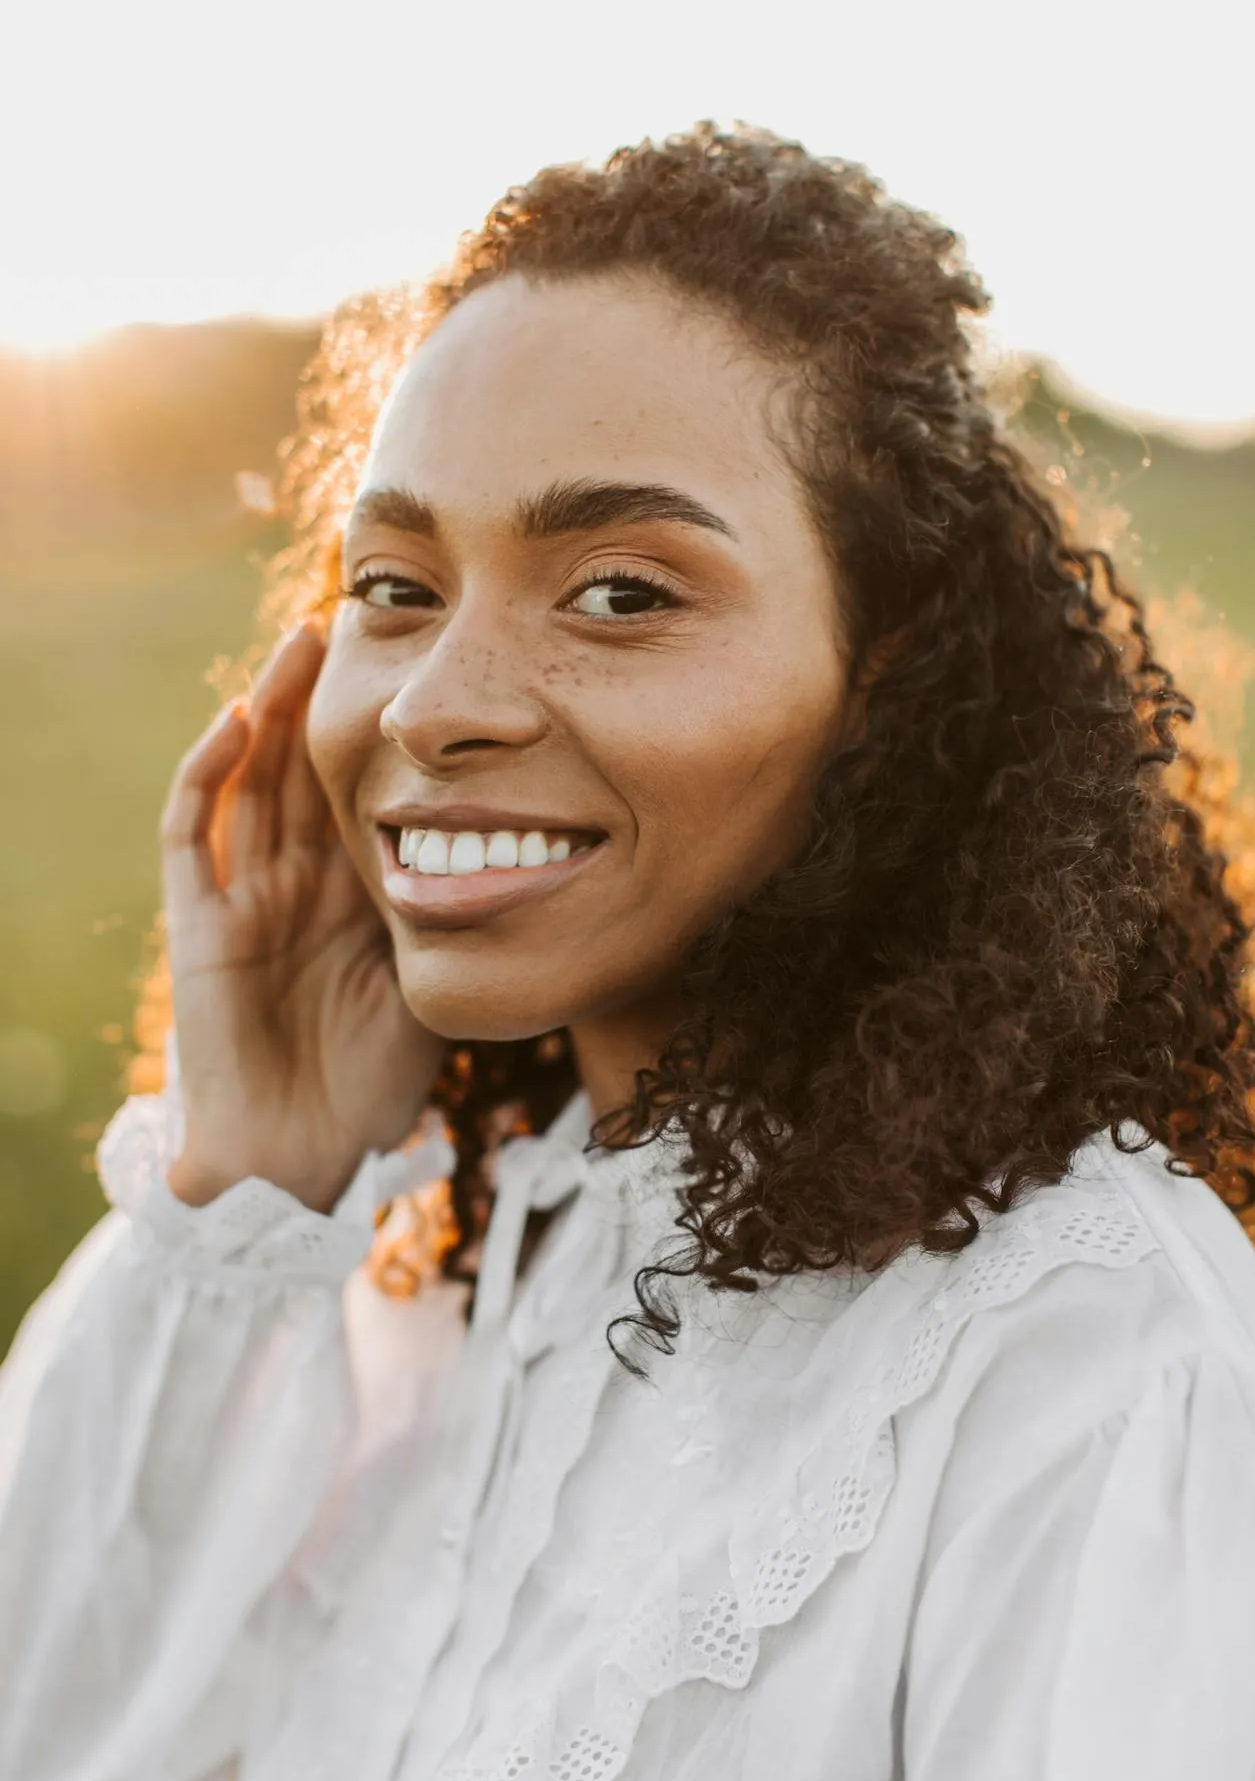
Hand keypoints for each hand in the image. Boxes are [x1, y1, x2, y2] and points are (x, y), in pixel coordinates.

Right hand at [159, 623, 443, 1212]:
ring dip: (270, 709)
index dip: (378, 734)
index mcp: (350, 898)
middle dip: (321, 697)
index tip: (420, 668)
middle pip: (302, 769)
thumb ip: (459, 921)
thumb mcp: (433, 982)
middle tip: (351, 617)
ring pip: (250, 781)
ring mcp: (245, 900)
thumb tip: (534, 861)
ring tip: (300, 640)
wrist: (301, 1162)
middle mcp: (295, 887)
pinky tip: (237, 717)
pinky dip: (209, 773)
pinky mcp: (202, 925)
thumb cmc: (371, 1089)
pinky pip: (193, 835)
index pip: (359, 793)